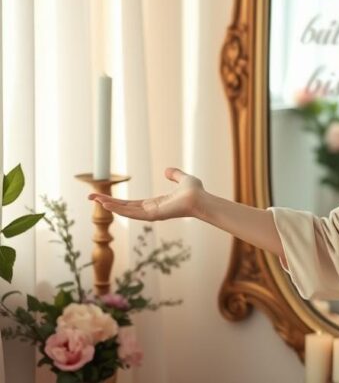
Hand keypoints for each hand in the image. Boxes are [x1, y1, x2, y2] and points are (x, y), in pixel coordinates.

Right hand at [88, 167, 206, 220]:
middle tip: (90, 198)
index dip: (116, 201)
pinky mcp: (154, 215)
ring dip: (109, 206)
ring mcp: (151, 214)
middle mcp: (150, 210)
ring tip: (95, 200)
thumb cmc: (196, 192)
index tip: (102, 197)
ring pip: (125, 211)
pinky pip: (133, 213)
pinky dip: (120, 210)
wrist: (202, 199)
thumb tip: (167, 170)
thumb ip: (174, 174)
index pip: (130, 203)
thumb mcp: (183, 179)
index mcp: (154, 204)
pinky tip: (108, 206)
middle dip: (107, 203)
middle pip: (123, 207)